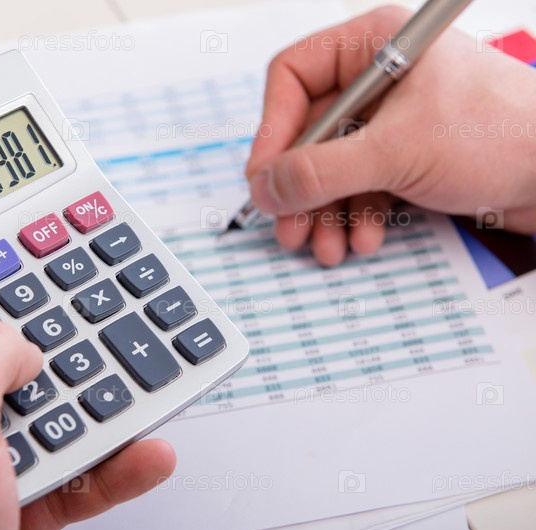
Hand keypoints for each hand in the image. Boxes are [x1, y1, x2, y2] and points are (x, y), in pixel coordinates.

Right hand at [246, 6, 535, 265]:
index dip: (272, 132)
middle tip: (287, 226)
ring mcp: (392, 119)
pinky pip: (360, 184)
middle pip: (309, 132)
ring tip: (325, 245)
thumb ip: (321, 171)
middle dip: (300, 188)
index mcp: (373, 46)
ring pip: (332, 166)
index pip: (293, 79)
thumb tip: (266, 187)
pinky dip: (356, 214)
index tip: (263, 179)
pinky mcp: (406, 155)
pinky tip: (362, 237)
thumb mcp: (397, 151)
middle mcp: (377, 79)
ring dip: (325, 211)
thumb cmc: (505, 133)